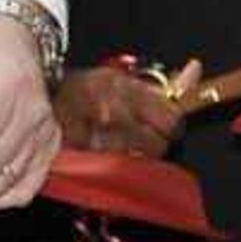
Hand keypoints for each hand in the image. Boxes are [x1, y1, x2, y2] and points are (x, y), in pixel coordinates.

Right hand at [52, 61, 188, 159]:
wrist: (45, 98)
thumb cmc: (89, 88)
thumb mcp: (126, 78)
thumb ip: (163, 81)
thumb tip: (195, 70)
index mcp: (126, 91)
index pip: (172, 121)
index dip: (172, 125)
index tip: (166, 125)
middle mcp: (114, 116)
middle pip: (158, 146)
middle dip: (155, 143)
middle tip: (143, 135)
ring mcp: (97, 140)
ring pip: (139, 162)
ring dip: (136, 157)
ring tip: (124, 144)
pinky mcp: (84, 158)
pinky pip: (116, 171)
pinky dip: (118, 166)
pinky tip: (110, 153)